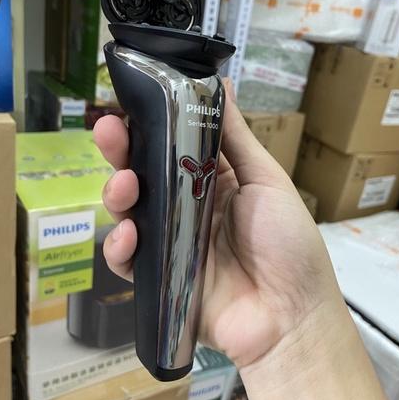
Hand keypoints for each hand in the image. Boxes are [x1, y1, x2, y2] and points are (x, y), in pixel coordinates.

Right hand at [93, 79, 344, 369]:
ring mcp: (170, 243)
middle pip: (143, 175)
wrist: (291, 315)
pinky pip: (128, 260)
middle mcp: (186, 207)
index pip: (170, 146)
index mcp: (212, 180)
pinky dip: (119, 247)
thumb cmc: (287, 243)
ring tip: (124, 186)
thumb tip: (223, 83)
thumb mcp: (267, 181)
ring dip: (117, 194)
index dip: (148, 126)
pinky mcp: (158, 279)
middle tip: (107, 132)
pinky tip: (128, 236)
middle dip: (121, 152)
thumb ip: (236, 137)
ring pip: (129, 212)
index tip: (128, 104)